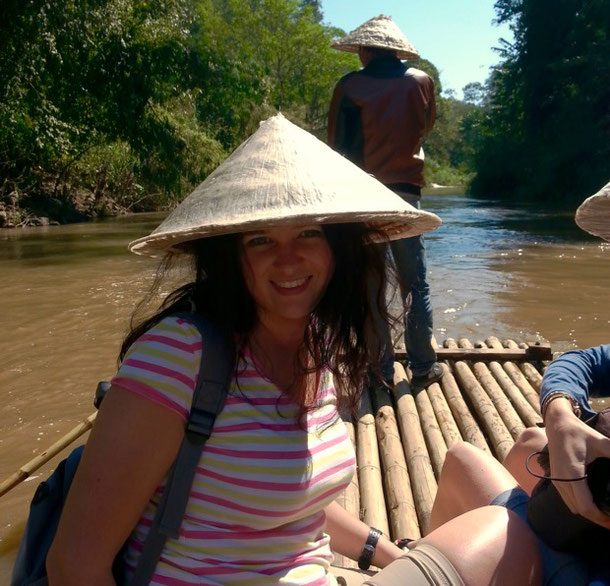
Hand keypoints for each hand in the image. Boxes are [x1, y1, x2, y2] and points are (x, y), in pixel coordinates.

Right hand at [545, 399, 609, 528]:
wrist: (557, 425)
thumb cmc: (579, 433)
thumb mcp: (600, 442)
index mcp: (572, 473)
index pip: (586, 506)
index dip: (601, 518)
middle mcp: (562, 480)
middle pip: (580, 510)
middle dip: (598, 519)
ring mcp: (556, 480)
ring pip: (573, 507)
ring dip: (589, 514)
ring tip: (606, 516)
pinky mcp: (555, 479)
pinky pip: (568, 500)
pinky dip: (580, 507)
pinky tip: (593, 505)